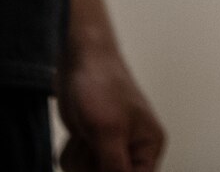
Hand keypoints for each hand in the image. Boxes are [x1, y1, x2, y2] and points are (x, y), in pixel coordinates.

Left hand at [58, 40, 166, 171]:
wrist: (80, 59)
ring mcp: (110, 147)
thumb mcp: (108, 131)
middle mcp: (132, 150)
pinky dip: (70, 153)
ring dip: (78, 160)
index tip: (100, 161)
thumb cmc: (102, 83)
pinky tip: (78, 133)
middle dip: (91, 167)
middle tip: (92, 142)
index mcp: (149, 146)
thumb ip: (115, 168)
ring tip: (86, 133)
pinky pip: (74, 167)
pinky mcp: (91, 143)